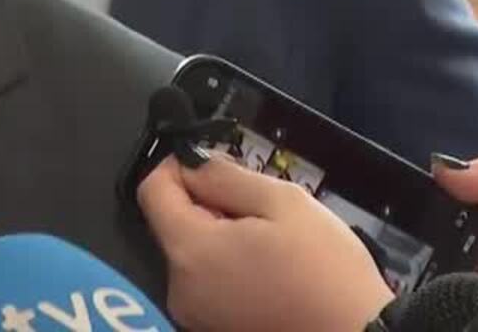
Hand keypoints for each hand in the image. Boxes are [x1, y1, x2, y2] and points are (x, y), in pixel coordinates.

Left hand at [138, 156, 392, 331]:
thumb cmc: (326, 270)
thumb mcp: (283, 203)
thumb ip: (226, 176)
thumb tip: (192, 163)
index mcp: (189, 252)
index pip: (151, 190)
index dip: (178, 166)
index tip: (214, 163)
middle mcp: (179, 288)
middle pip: (171, 223)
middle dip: (205, 203)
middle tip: (257, 205)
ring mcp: (194, 315)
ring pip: (191, 252)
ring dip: (219, 234)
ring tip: (269, 240)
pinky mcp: (212, 328)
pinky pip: (206, 281)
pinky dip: (227, 265)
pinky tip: (267, 268)